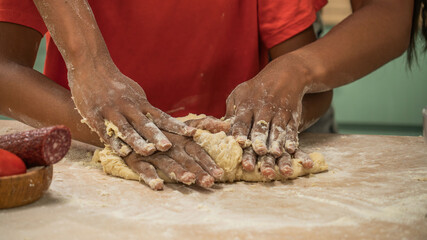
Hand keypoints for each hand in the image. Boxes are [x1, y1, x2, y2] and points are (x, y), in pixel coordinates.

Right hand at [68, 62, 194, 156]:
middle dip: (157, 136)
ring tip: (148, 151)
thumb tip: (163, 121)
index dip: (177, 126)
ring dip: (137, 141)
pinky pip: (105, 131)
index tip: (193, 134)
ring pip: (126, 129)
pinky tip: (122, 152)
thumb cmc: (115, 83)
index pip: (162, 117)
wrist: (90, 66)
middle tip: (168, 146)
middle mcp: (129, 106)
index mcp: (140, 102)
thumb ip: (146, 108)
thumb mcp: (135, 93)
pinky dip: (114, 142)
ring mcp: (111, 111)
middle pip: (145, 124)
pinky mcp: (94, 116)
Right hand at [124, 131, 223, 189]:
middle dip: (197, 170)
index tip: (219, 173)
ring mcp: (151, 152)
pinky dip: (150, 176)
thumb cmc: (161, 128)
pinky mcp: (135, 158)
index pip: (197, 150)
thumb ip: (205, 124)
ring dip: (178, 171)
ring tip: (189, 181)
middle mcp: (168, 144)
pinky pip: (142, 168)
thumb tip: (226, 125)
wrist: (129, 122)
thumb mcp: (183, 124)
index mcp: (180, 137)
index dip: (208, 161)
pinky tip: (158, 186)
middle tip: (209, 181)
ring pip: (166, 162)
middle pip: (185, 158)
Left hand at [225, 56, 313, 177]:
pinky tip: (290, 149)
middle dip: (259, 140)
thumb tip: (221, 128)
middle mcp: (263, 109)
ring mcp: (279, 112)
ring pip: (277, 130)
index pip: (242, 120)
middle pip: (260, 128)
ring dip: (276, 143)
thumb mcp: (239, 93)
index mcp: (247, 105)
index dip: (241, 131)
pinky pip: (292, 128)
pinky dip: (291, 139)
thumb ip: (230, 110)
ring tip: (275, 154)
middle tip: (258, 152)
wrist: (285, 74)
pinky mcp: (292, 116)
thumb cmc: (256, 88)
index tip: (239, 142)